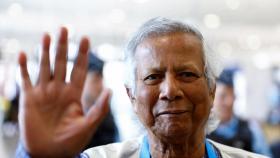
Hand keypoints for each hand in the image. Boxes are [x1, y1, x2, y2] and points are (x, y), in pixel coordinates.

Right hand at [18, 28, 110, 157]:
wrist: (50, 154)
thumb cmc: (70, 142)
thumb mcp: (88, 125)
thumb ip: (100, 108)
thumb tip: (111, 89)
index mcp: (74, 94)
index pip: (79, 69)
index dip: (82, 54)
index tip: (86, 38)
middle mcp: (59, 89)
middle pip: (62, 63)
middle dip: (63, 46)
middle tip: (65, 28)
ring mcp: (44, 93)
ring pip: (45, 67)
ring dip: (45, 51)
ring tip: (47, 35)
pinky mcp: (29, 99)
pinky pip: (25, 80)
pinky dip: (23, 68)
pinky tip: (23, 55)